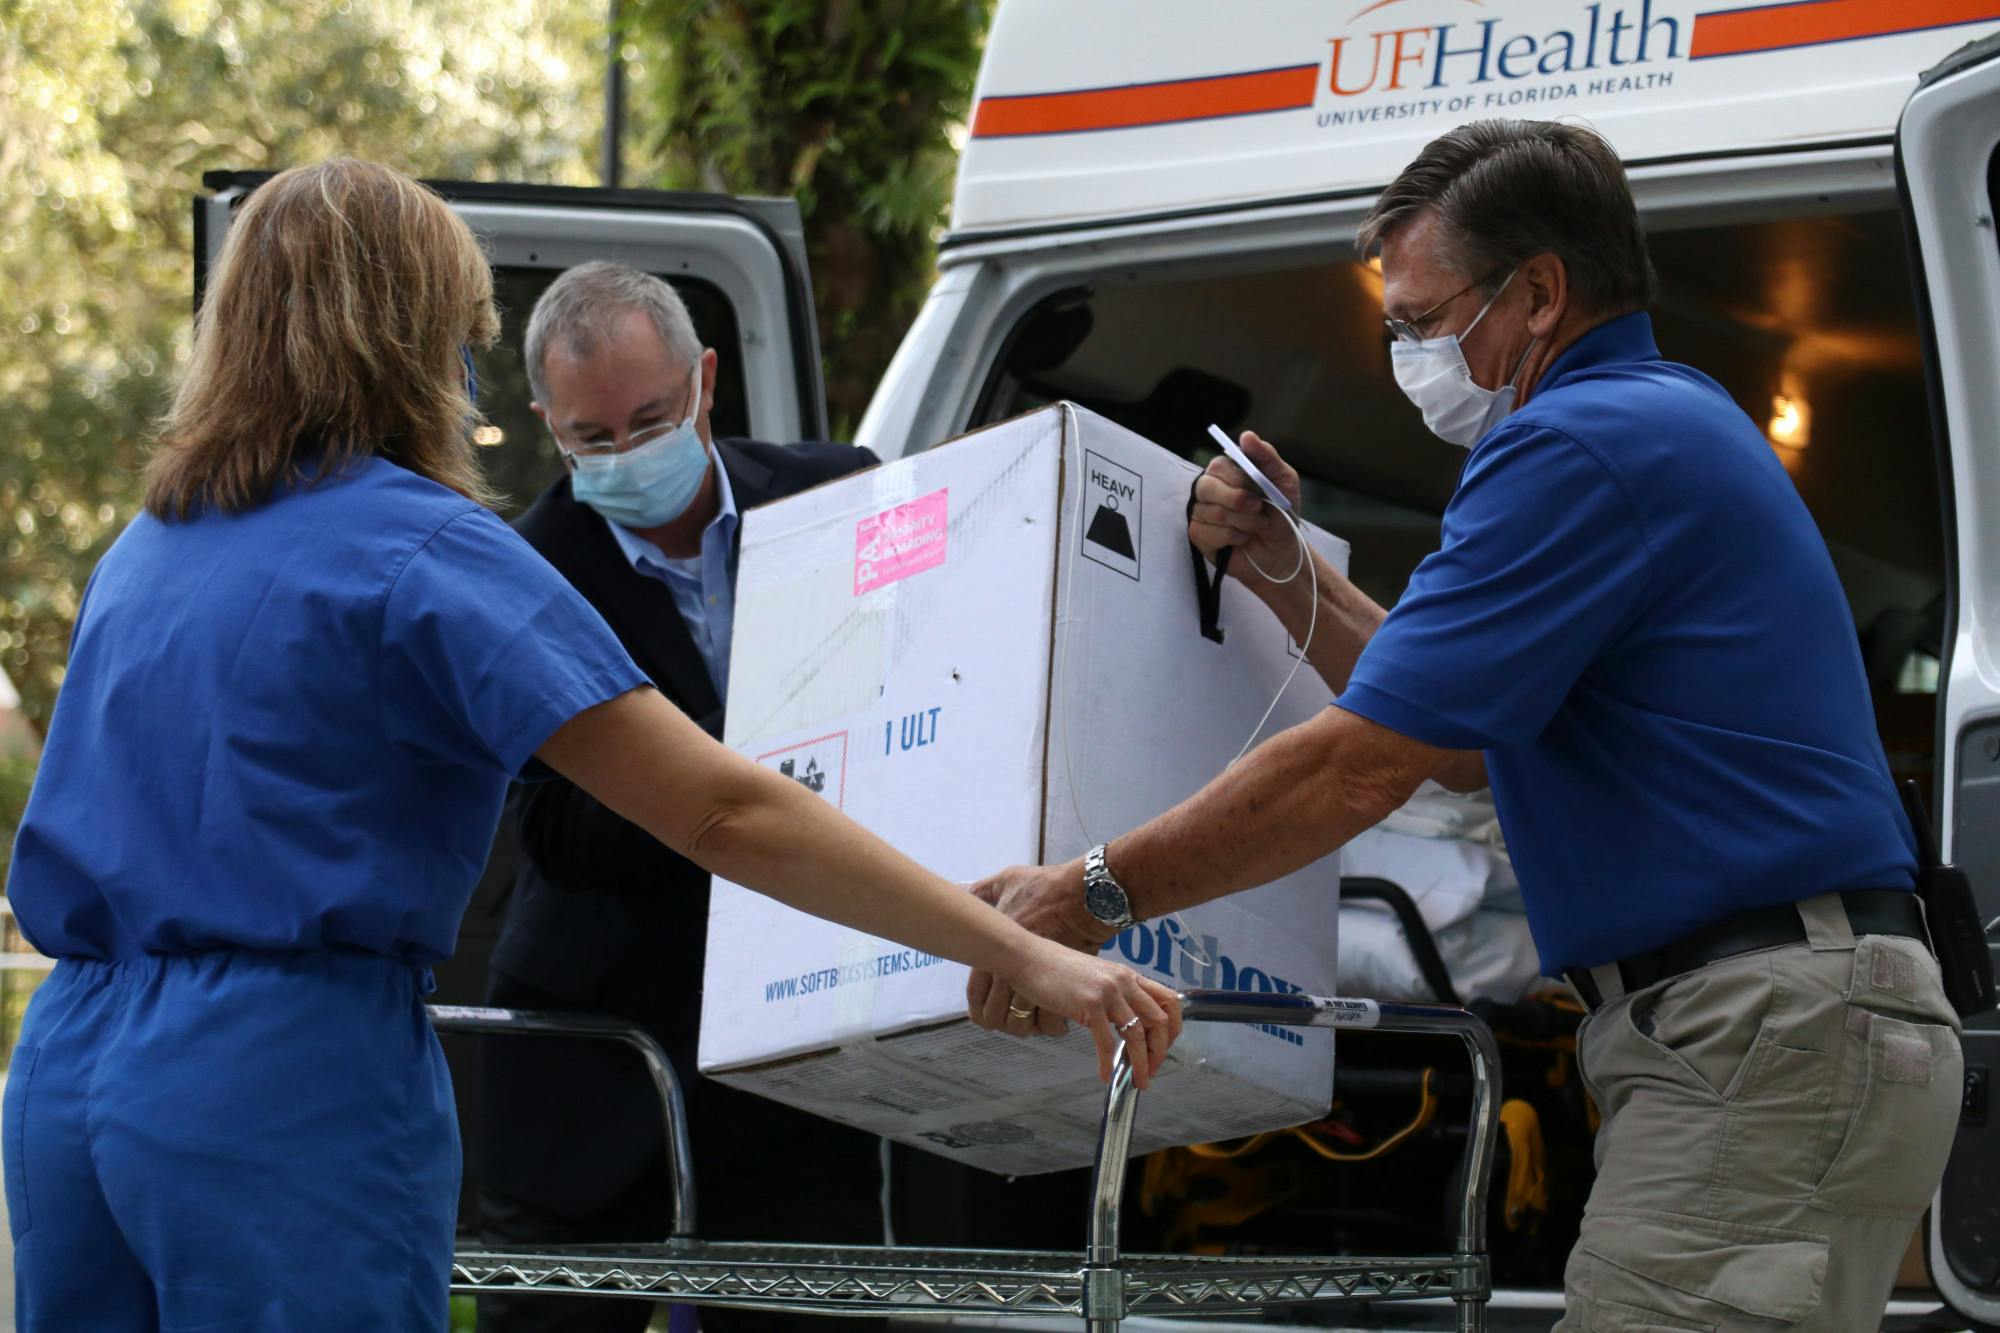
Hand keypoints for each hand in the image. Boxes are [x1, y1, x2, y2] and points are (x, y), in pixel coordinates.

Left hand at [963, 860, 1110, 1038]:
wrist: (1086, 896)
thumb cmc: (1049, 886)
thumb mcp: (1010, 880)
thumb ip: (985, 889)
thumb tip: (966, 890)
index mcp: (995, 948)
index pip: (975, 992)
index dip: (977, 1008)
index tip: (979, 1015)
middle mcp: (1011, 967)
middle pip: (996, 1013)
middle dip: (1002, 1021)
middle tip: (1010, 1022)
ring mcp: (1037, 981)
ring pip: (1020, 1023)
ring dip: (1025, 1028)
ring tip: (1034, 1024)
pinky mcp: (1063, 990)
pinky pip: (1048, 1024)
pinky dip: (1052, 1027)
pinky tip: (1058, 1022)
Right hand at [996, 938, 1183, 1087]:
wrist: (1028, 958)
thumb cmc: (1056, 969)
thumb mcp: (1096, 977)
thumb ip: (1115, 995)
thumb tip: (1126, 1023)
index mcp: (1129, 976)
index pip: (1169, 1001)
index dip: (1173, 1029)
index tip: (1163, 1048)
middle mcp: (1124, 982)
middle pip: (1160, 1021)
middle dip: (1160, 1051)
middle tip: (1152, 1071)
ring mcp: (1108, 992)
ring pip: (1137, 1035)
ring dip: (1141, 1063)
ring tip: (1137, 1081)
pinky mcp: (1089, 1005)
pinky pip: (1106, 1042)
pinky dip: (1108, 1063)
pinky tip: (1105, 1075)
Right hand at [1188, 430, 1302, 579]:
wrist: (1282, 551)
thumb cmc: (1282, 513)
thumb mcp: (1284, 480)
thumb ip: (1266, 456)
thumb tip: (1246, 435)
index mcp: (1227, 472)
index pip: (1218, 466)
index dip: (1238, 480)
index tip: (1259, 491)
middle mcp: (1209, 489)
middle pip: (1206, 487)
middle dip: (1237, 501)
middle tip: (1258, 508)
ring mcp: (1200, 512)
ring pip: (1211, 512)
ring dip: (1243, 522)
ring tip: (1256, 526)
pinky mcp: (1198, 536)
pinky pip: (1206, 532)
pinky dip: (1232, 537)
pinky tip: (1242, 539)